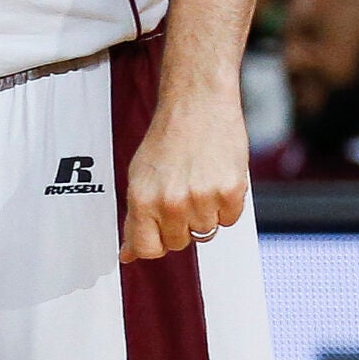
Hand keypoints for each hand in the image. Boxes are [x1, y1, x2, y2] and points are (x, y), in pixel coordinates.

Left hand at [120, 90, 250, 262]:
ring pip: (206, 232)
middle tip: (181, 192)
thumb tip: (128, 254)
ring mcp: (201, 199)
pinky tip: (215, 178)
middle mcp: (170, 203)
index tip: (159, 235)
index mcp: (141, 199)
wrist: (197, 105)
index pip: (147, 249)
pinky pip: (230, 219)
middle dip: (180, 224)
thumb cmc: (167, 138)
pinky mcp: (230, 193)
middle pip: (179, 242)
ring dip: (205, 213)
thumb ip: (135, 217)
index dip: (154, 244)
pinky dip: (226, 205)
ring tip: (198, 181)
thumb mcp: (139, 177)